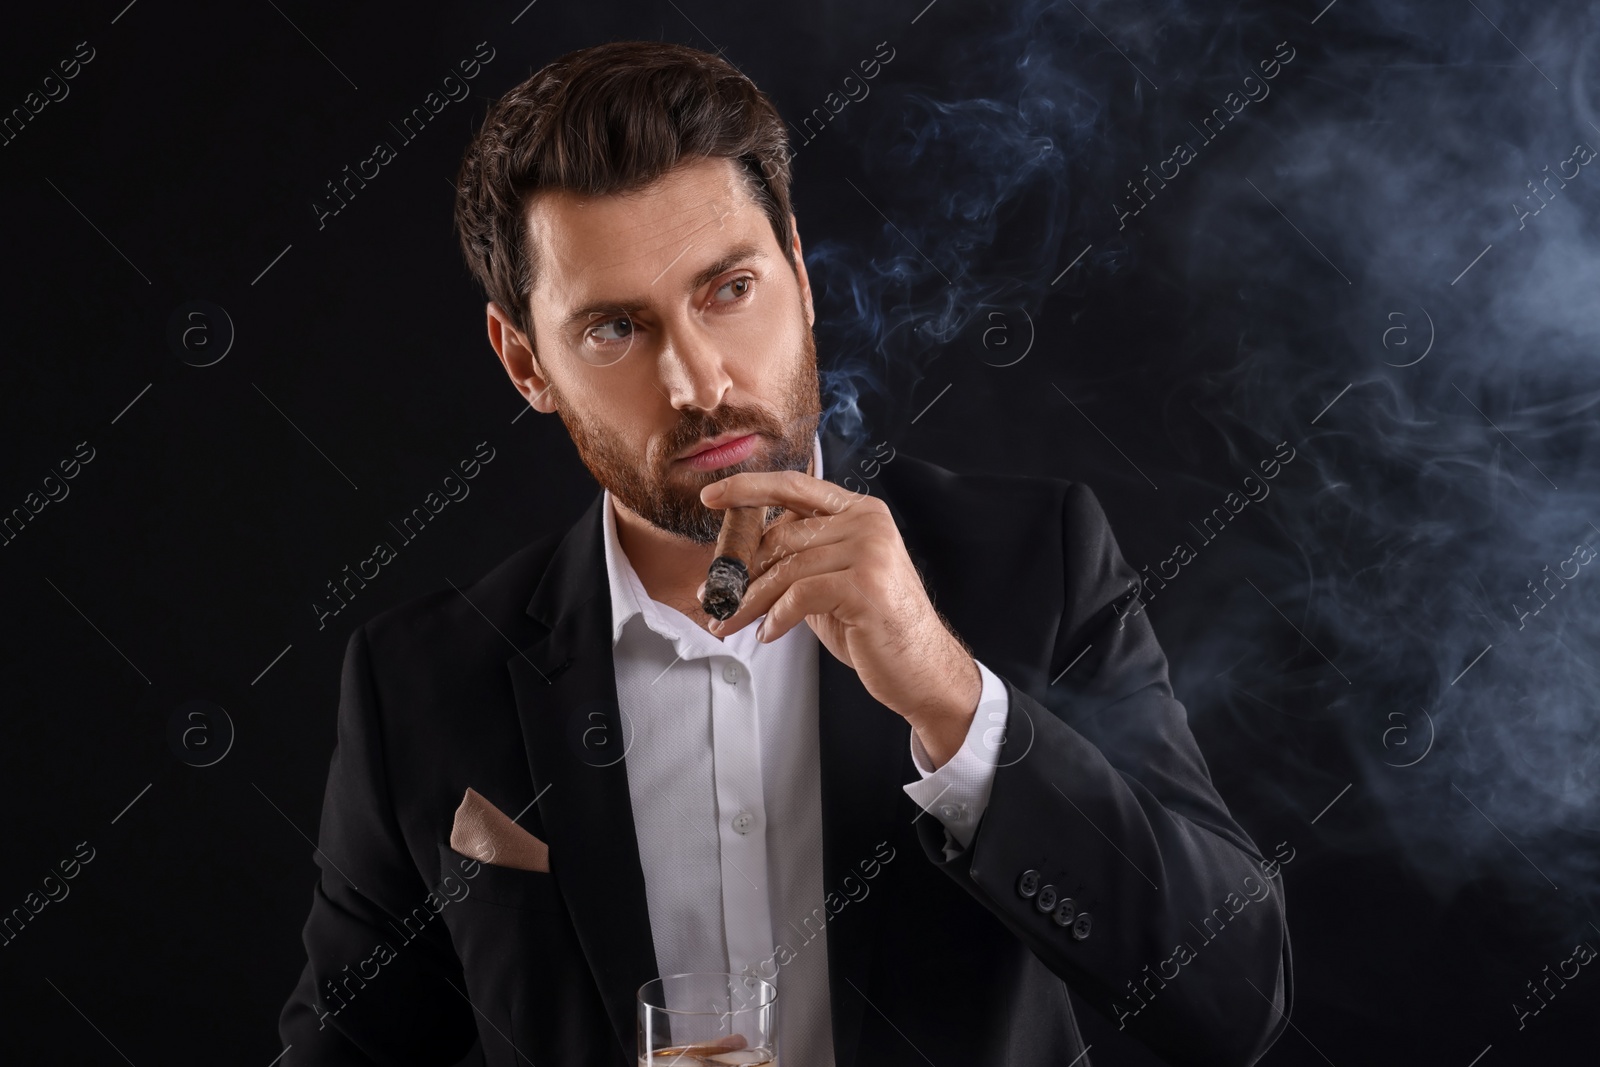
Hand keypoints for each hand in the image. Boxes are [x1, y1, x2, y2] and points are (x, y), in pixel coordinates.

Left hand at [695, 470, 980, 763]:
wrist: (922, 670)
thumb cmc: (874, 628)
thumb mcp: (830, 582)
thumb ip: (796, 559)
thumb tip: (736, 560)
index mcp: (859, 511)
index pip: (794, 485)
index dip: (748, 488)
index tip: (711, 497)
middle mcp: (867, 523)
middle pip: (781, 535)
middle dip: (739, 570)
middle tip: (714, 597)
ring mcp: (869, 551)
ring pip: (785, 569)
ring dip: (750, 601)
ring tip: (731, 622)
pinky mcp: (864, 585)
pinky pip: (799, 595)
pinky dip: (777, 617)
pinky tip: (770, 633)